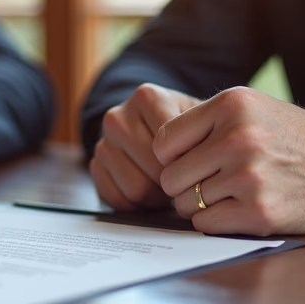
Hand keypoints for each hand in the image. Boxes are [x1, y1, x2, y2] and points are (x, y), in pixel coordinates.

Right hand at [90, 84, 201, 210]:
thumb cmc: (187, 127)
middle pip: (154, 170)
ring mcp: (103, 142)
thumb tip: (209, 168)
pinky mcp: (95, 166)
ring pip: (136, 190)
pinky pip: (117, 200)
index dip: (190, 166)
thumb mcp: (203, 121)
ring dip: (158, 198)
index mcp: (147, 97)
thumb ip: (207, 136)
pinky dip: (137, 206)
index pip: (172, 146)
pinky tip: (149, 194)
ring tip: (169, 188)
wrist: (153, 125)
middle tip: (187, 183)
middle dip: (175, 184)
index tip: (202, 167)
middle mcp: (118, 116)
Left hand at [153, 87, 304, 235]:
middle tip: (211, 184)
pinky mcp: (259, 212)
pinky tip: (241, 210)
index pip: (164, 141)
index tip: (192, 163)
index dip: (172, 158)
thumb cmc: (294, 140)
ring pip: (186, 203)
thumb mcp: (252, 108)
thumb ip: (205, 122)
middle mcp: (238, 137)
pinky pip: (206, 224)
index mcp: (231, 104)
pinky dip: (216, 223)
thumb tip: (154, 151)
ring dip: (202, 206)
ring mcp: (249, 175)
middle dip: (185, 186)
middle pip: (171, 176)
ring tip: (233, 194)